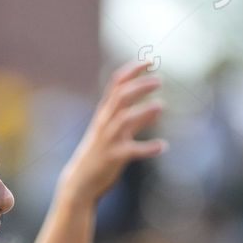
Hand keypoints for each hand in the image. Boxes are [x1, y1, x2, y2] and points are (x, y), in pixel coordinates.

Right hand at [59, 58, 167, 204]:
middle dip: (139, 86)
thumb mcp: (111, 131)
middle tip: (160, 80)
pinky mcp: (113, 157)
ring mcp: (108, 140)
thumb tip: (156, 107)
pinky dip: (148, 147)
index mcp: (104, 113)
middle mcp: (104, 122)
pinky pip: (132, 150)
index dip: (132, 70)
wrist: (80, 181)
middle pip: (121, 97)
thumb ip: (133, 118)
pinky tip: (163, 146)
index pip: (116, 84)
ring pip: (124, 120)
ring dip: (143, 112)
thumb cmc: (99, 153)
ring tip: (161, 106)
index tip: (150, 61)